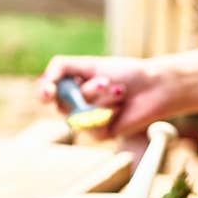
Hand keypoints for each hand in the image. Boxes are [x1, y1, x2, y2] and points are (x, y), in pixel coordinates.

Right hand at [37, 55, 170, 136]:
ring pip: (78, 114)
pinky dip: (109, 111)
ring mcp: (85, 120)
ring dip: (101, 99)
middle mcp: (74, 104)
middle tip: (106, 81)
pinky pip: (92, 126)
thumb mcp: (91, 63)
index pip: (45, 91)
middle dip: (87, 91)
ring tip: (119, 90)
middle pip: (62, 103)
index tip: (49, 91)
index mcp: (70, 85)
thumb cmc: (125, 73)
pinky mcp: (98, 133)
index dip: (43, 92)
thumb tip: (45, 79)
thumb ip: (62, 67)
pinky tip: (122, 104)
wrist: (154, 88)